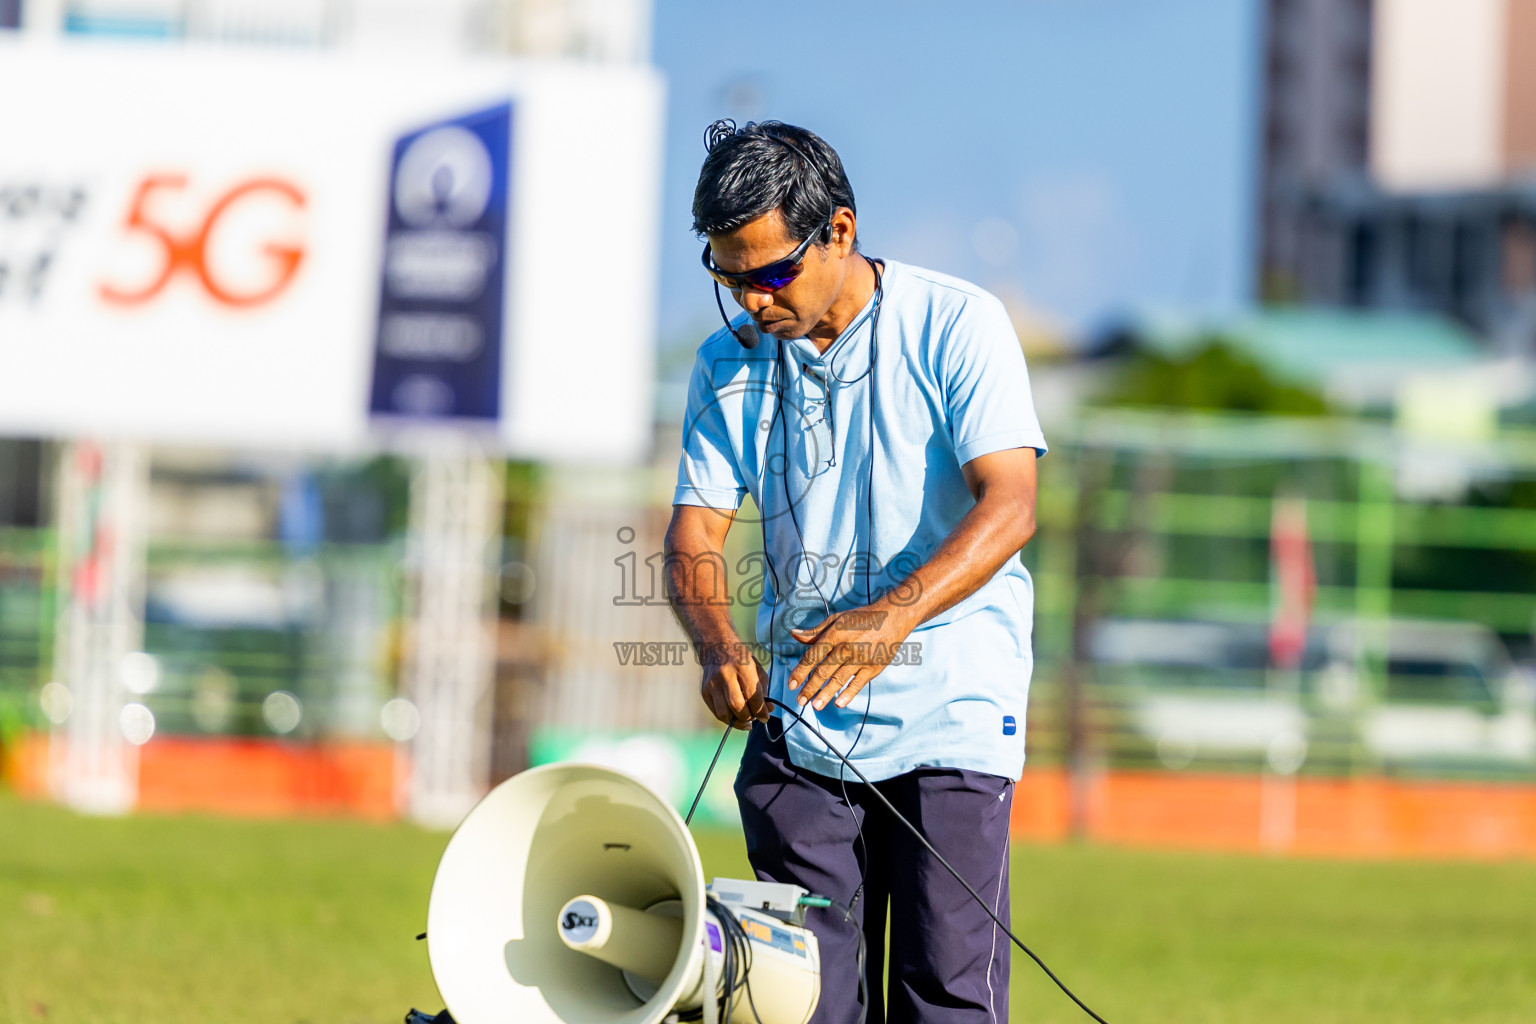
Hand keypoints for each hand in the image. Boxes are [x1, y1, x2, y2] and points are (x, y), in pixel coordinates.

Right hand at [700, 642, 769, 729]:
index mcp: (742, 667)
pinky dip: (727, 718)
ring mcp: (712, 684)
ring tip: (745, 721)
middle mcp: (725, 675)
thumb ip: (763, 689)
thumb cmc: (740, 659)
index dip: (761, 710)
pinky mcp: (704, 691)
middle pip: (737, 706)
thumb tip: (768, 709)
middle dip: (749, 717)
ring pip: (724, 713)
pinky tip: (734, 716)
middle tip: (754, 718)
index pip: (753, 695)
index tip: (765, 717)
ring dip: (737, 722)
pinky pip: (716, 712)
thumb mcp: (756, 668)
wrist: (716, 647)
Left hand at [788, 602, 916, 710]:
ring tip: (815, 706)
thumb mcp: (837, 619)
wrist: (894, 617)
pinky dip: (849, 694)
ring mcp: (861, 658)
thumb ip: (815, 631)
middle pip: (824, 671)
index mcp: (835, 634)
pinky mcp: (874, 667)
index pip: (813, 656)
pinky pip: (859, 683)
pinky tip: (838, 703)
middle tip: (800, 701)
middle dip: (810, 688)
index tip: (791, 684)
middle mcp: (847, 647)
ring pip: (839, 679)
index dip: (800, 671)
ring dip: (825, 694)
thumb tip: (793, 634)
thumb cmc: (862, 618)